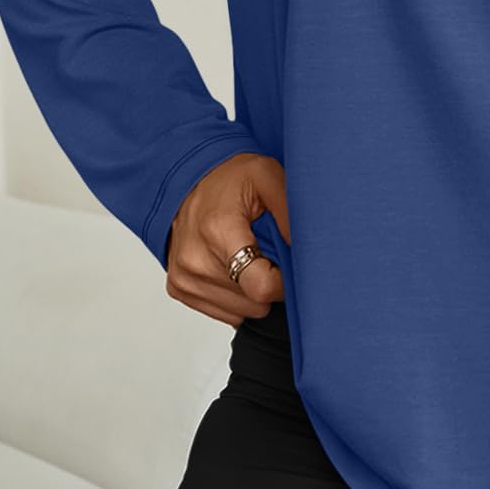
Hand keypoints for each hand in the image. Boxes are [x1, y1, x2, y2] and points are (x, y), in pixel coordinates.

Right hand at [164, 151, 289, 326]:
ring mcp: (184, 276)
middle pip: (254, 303)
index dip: (283, 282)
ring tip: (247, 255)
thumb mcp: (268, 176)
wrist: (187, 180)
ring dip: (252, 290)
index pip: (261, 288)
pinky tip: (232, 265)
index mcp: (218, 231)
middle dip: (269, 282)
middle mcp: (196, 259)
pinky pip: (224, 312)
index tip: (286, 265)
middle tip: (266, 251)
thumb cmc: (229, 179)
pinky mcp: (179, 287)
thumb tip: (309, 248)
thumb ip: (290, 211)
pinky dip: (235, 295)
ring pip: (241, 312)